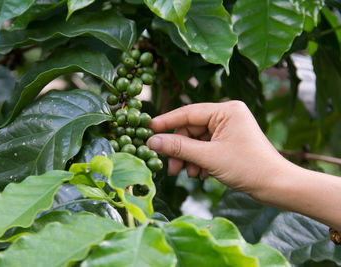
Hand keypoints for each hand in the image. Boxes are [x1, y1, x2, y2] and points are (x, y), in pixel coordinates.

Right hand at [147, 101, 287, 195]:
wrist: (277, 186)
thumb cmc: (248, 167)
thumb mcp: (209, 157)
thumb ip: (179, 147)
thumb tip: (152, 142)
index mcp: (226, 110)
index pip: (188, 113)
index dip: (166, 122)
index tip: (147, 130)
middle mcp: (228, 115)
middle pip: (191, 129)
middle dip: (181, 149)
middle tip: (170, 168)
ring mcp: (229, 128)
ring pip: (197, 140)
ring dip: (189, 158)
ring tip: (189, 174)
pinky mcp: (230, 141)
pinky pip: (206, 147)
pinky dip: (200, 160)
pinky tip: (201, 174)